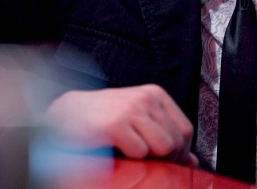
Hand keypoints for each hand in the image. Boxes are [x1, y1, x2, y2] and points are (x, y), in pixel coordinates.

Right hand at [44, 84, 197, 166]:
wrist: (64, 116)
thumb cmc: (100, 120)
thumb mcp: (137, 122)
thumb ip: (164, 137)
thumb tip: (192, 162)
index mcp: (154, 95)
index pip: (185, 130)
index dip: (180, 152)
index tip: (167, 162)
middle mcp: (146, 98)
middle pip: (176, 141)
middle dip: (165, 159)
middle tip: (144, 161)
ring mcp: (131, 109)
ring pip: (163, 148)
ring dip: (148, 159)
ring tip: (130, 154)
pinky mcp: (115, 124)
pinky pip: (140, 153)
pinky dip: (129, 159)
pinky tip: (115, 149)